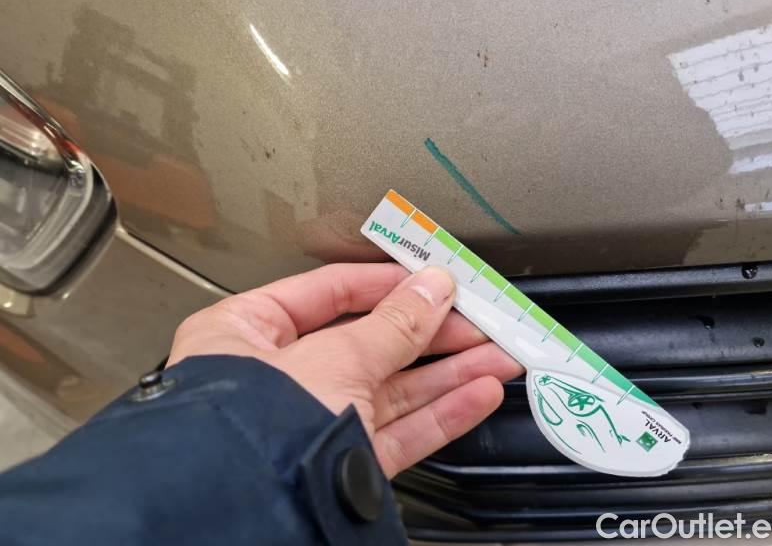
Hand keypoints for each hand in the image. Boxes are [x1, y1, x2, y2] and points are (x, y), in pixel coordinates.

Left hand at [168, 263, 521, 477]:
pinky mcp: (340, 464)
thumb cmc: (261, 426)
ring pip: (391, 390)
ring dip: (449, 374)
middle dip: (433, 333)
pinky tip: (480, 395)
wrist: (255, 518)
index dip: (386, 283)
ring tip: (499, 357)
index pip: (327, 293)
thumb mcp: (335, 358)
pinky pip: (397, 432)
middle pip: (368, 342)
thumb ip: (392, 324)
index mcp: (247, 334)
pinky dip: (441, 415)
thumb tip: (434, 287)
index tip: (433, 279)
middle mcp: (277, 378)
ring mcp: (311, 424)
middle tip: (479, 321)